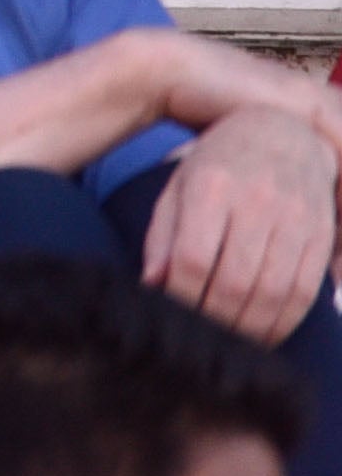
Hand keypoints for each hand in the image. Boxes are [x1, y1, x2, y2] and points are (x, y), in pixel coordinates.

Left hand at [144, 105, 339, 339]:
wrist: (284, 131)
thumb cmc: (218, 165)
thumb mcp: (178, 188)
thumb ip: (163, 237)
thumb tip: (153, 287)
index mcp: (210, 186)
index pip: (192, 257)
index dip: (179, 296)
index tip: (168, 316)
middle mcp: (256, 201)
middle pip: (233, 282)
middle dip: (213, 320)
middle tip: (197, 339)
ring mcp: (295, 219)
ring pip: (272, 294)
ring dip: (249, 330)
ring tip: (228, 344)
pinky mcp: (322, 236)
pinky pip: (306, 292)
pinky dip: (283, 322)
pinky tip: (262, 334)